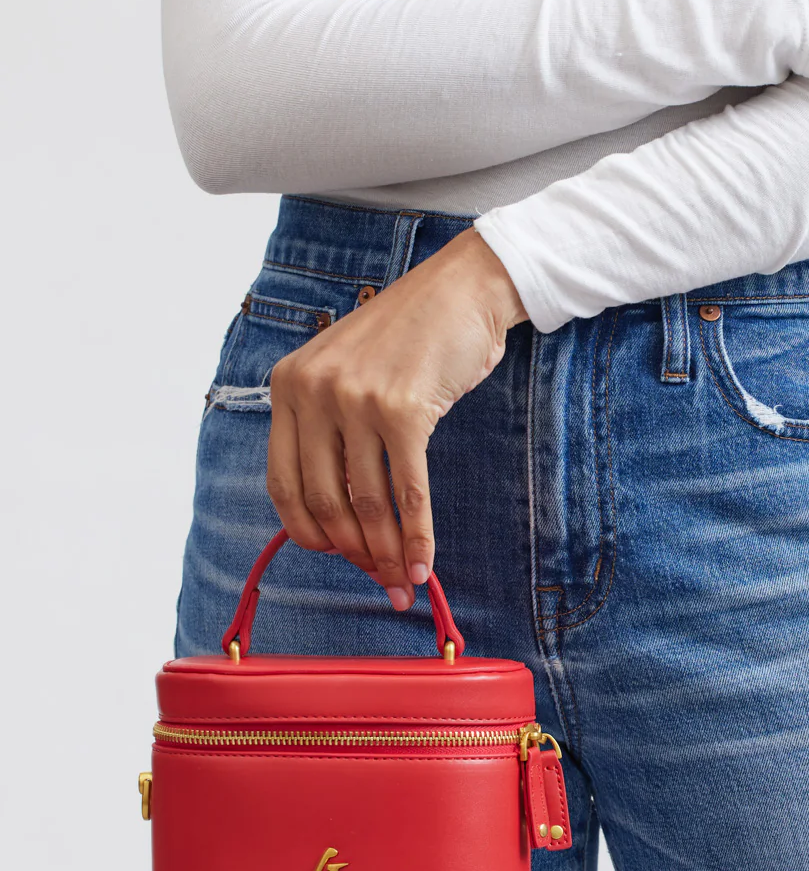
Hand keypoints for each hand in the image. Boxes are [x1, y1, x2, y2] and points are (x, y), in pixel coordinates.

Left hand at [266, 228, 527, 604]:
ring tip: (401, 580)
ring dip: (386, 552)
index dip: (308, 530)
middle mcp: (314, 391)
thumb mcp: (347, 369)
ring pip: (365, 502)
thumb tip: (340, 516)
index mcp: (289, 384)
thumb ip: (330, 425)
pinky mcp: (404, 410)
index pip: (282, 480)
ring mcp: (357, 399)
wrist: (463, 290)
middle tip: (376, 579)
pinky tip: (423, 563)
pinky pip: (407, 491)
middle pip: (323, 499)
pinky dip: (417, 536)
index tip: (335, 555)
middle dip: (352, 551)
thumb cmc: (412, 335)